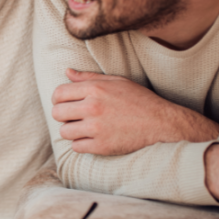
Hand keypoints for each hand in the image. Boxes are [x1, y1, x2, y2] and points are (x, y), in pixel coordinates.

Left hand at [51, 69, 218, 154]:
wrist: (162, 123)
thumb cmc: (139, 100)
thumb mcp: (116, 81)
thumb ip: (88, 77)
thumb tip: (67, 71)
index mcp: (95, 88)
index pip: (58, 93)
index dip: (58, 99)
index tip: (65, 103)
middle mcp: (93, 107)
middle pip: (57, 113)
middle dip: (63, 115)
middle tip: (74, 117)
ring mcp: (96, 128)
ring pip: (64, 132)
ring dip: (72, 131)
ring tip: (84, 128)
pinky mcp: (102, 146)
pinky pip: (77, 147)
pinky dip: (82, 144)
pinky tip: (92, 139)